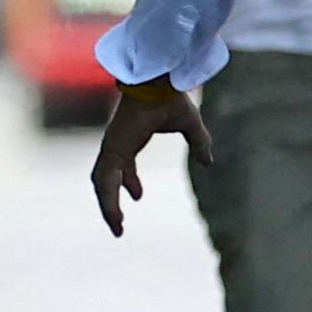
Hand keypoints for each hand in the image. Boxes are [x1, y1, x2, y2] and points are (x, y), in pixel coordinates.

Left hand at [90, 78, 211, 233]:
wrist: (159, 83)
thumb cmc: (171, 98)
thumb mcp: (191, 126)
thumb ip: (199, 144)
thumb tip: (209, 163)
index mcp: (129, 138)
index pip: (124, 166)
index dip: (129, 182)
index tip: (138, 197)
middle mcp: (116, 144)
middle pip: (107, 180)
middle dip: (111, 202)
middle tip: (119, 224)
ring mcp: (112, 147)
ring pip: (102, 184)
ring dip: (107, 207)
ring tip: (117, 228)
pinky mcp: (113, 150)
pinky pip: (105, 180)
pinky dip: (107, 199)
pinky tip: (113, 215)